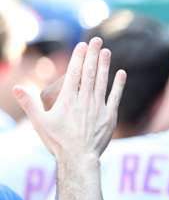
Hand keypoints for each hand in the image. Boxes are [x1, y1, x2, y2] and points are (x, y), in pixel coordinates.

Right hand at [12, 37, 126, 158]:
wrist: (79, 158)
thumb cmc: (58, 142)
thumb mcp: (39, 122)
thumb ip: (29, 103)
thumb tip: (16, 87)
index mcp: (68, 99)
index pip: (74, 73)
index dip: (79, 57)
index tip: (82, 45)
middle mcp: (85, 100)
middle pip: (90, 73)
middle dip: (93, 55)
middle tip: (98, 40)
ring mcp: (99, 108)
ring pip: (102, 82)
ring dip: (105, 66)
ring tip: (107, 52)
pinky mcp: (110, 117)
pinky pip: (115, 97)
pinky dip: (118, 85)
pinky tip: (121, 73)